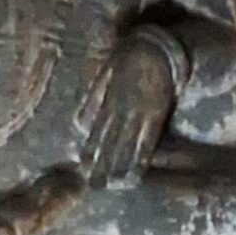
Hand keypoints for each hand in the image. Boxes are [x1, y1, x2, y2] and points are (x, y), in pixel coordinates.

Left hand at [74, 33, 176, 185]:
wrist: (153, 47)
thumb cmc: (129, 57)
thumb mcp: (104, 73)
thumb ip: (93, 98)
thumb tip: (80, 122)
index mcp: (106, 101)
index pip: (95, 132)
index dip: (89, 151)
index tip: (82, 168)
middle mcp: (119, 111)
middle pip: (109, 143)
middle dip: (101, 166)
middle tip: (94, 186)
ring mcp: (138, 115)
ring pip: (126, 147)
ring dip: (119, 168)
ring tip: (113, 186)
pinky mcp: (155, 116)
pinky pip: (147, 142)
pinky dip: (141, 160)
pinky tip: (137, 174)